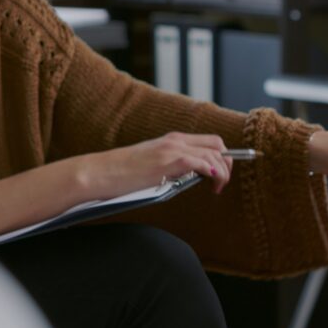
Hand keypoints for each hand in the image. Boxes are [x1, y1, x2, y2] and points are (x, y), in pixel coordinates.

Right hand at [82, 132, 233, 197]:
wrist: (99, 173)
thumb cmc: (121, 174)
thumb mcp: (152, 164)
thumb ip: (172, 166)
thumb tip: (191, 178)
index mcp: (172, 140)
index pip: (210, 141)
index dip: (222, 157)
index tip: (222, 174)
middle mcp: (176, 140)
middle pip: (218, 145)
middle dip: (227, 163)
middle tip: (221, 183)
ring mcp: (173, 149)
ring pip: (215, 154)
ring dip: (223, 172)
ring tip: (217, 188)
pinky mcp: (170, 161)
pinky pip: (203, 162)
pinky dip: (214, 172)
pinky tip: (213, 183)